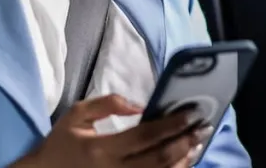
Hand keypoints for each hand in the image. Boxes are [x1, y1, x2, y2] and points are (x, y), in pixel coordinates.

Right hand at [14, 94, 209, 167]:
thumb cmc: (61, 143)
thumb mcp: (77, 114)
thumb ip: (107, 104)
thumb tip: (140, 105)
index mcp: (102, 149)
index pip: (146, 136)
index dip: (172, 125)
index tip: (192, 113)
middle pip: (159, 159)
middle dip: (185, 142)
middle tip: (204, 127)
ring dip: (183, 161)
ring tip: (198, 144)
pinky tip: (183, 163)